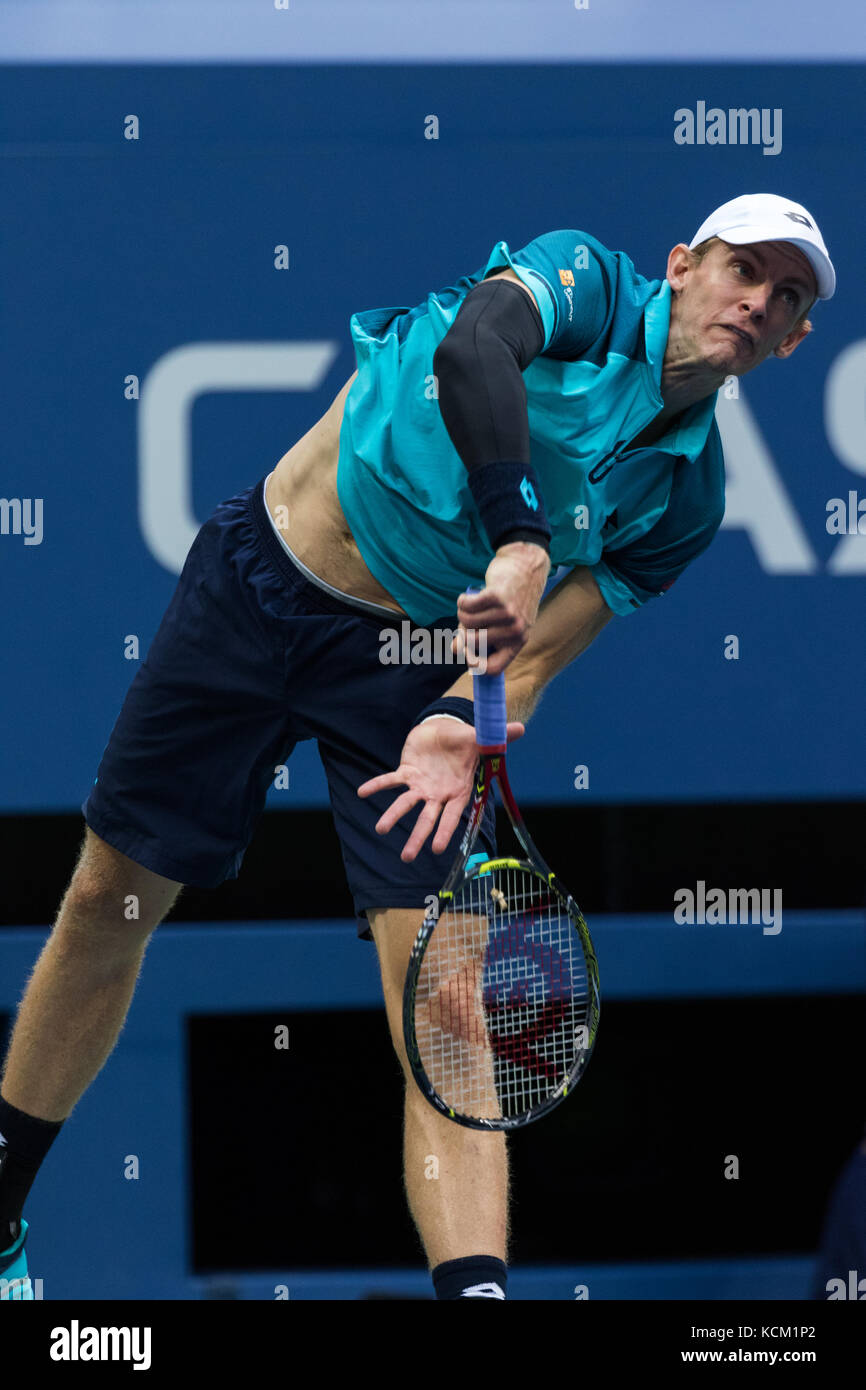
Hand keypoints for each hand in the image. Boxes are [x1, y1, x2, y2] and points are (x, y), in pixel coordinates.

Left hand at [357, 714, 524, 861]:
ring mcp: (421, 785)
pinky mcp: (407, 771)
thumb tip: (521, 727)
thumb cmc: (467, 741)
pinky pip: (390, 779)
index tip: (436, 849)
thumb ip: (499, 736)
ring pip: (405, 804)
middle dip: (417, 837)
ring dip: (392, 816)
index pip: (452, 816)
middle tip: (407, 857)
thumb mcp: (482, 738)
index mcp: (458, 791)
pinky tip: (361, 792)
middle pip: (427, 819)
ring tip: (380, 829)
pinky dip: (376, 785)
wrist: (446, 730)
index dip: (445, 831)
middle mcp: (438, 794)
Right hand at [453, 541, 549, 675]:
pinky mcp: (497, 597)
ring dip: (463, 612)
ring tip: (473, 604)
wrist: (527, 566)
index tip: (465, 653)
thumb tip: (455, 649)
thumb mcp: (500, 622)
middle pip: (471, 642)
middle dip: (463, 629)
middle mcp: (515, 632)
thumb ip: (478, 637)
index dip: (473, 664)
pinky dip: (462, 601)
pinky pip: (466, 606)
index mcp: (518, 642)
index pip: (493, 668)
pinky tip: (468, 596)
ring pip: (466, 621)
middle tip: (470, 617)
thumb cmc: (510, 598)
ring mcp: (508, 615)